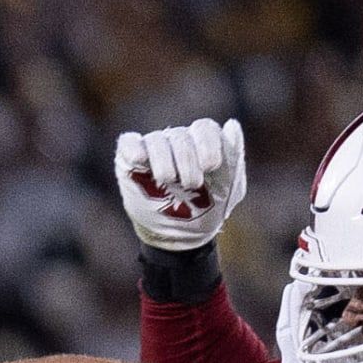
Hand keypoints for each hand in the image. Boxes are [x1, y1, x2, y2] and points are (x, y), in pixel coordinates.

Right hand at [115, 117, 245, 249]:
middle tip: (191, 184)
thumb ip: (234, 157)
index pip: (204, 129)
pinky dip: (133, 148)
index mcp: (201, 143)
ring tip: (167, 179)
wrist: (182, 237)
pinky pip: (128, 143)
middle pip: (180, 136)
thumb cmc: (208, 209)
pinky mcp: (130, 162)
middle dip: (187, 160)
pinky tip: (138, 159)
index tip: (210, 166)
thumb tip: (232, 125)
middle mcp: (177, 142)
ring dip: (163, 160)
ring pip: (156, 140)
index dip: (207, 144)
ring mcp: (153, 150)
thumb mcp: (229, 188)